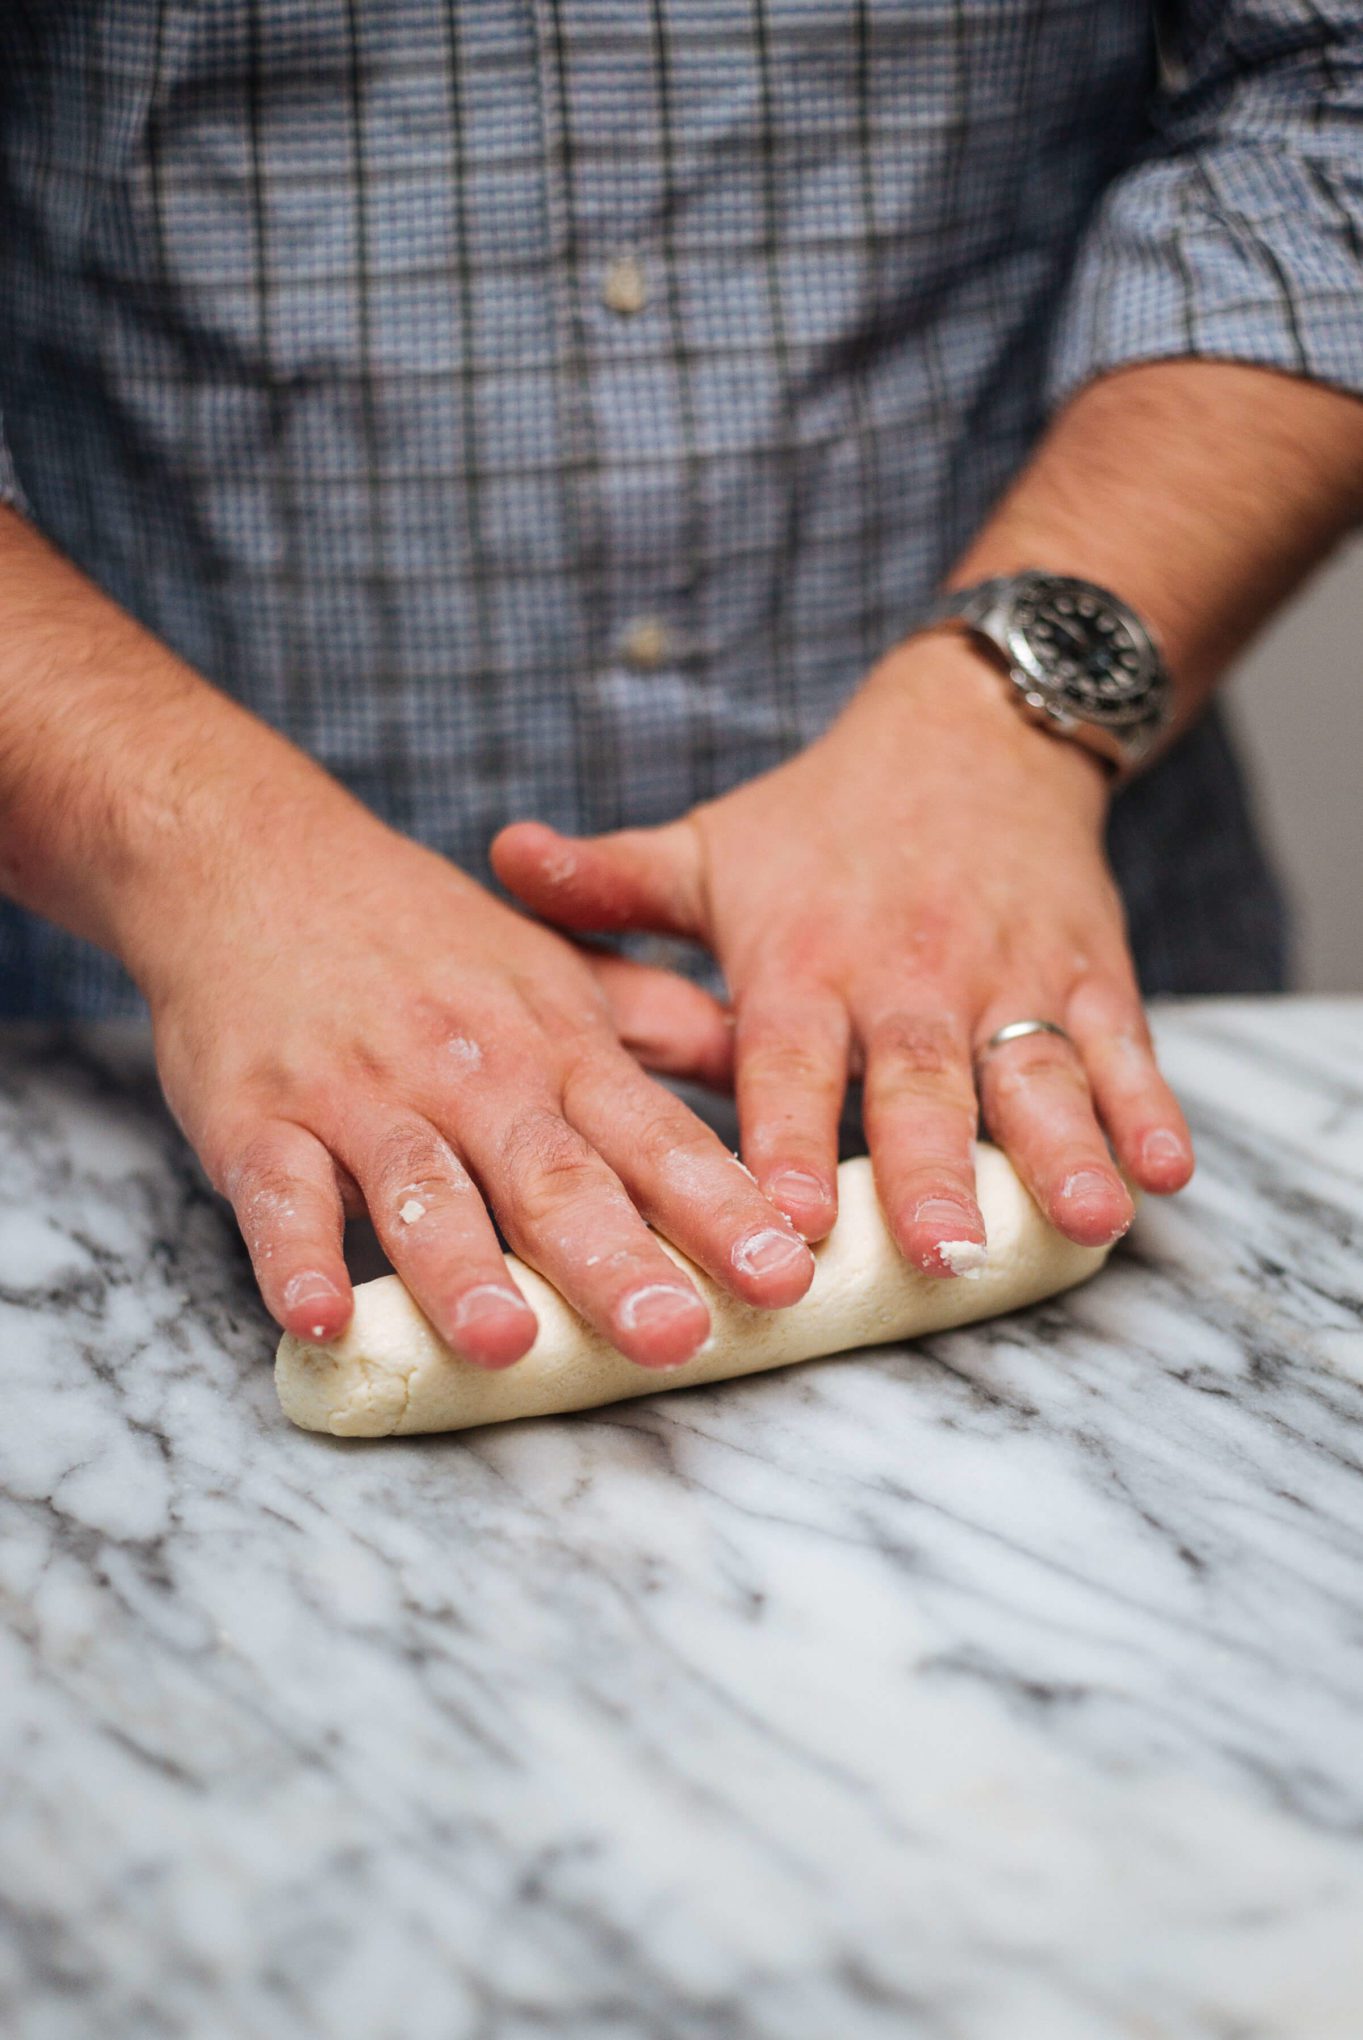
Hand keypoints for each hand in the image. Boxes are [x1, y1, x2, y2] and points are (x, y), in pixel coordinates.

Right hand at [129, 780, 812, 1371]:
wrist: (254, 860)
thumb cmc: (426, 939)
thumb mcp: (558, 968)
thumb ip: (661, 1021)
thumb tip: (763, 1062)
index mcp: (557, 1046)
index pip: (653, 1137)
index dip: (720, 1208)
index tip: (784, 1275)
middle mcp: (472, 1071)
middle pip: (553, 1176)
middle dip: (616, 1261)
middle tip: (674, 1338)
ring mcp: (362, 1094)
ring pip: (422, 1187)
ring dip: (462, 1267)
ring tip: (506, 1344)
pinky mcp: (260, 1119)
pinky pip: (279, 1195)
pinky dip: (294, 1256)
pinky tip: (318, 1317)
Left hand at [492, 634, 1193, 1272]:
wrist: (967, 731)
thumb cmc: (817, 822)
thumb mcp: (708, 847)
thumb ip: (611, 881)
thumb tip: (500, 855)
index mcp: (802, 958)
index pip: (788, 1060)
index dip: (789, 1139)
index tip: (785, 1221)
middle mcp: (906, 972)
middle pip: (916, 1081)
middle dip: (930, 1170)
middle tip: (935, 1257)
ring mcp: (1005, 974)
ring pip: (1030, 1070)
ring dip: (1056, 1149)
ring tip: (1080, 1223)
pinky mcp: (1085, 971)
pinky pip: (1122, 1044)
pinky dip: (1147, 1105)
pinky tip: (1163, 1174)